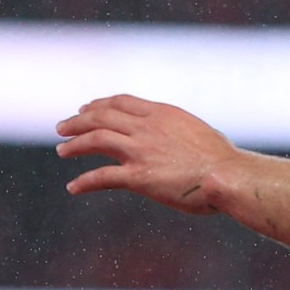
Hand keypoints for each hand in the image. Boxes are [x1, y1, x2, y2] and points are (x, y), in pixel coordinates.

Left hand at [57, 94, 242, 212]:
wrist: (228, 175)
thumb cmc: (221, 159)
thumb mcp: (196, 131)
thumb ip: (177, 130)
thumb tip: (175, 137)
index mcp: (162, 113)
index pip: (121, 102)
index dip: (99, 104)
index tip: (85, 108)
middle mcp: (147, 127)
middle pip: (101, 116)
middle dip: (78, 120)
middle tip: (62, 127)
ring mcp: (140, 150)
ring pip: (96, 140)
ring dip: (75, 145)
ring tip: (61, 150)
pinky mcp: (139, 176)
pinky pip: (103, 176)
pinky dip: (85, 181)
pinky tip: (73, 187)